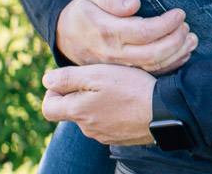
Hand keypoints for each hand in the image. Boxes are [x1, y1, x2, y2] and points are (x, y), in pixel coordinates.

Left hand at [42, 63, 157, 143]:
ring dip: (98, 101)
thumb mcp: (98, 75)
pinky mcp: (121, 137)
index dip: (53, 92)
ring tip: (117, 86)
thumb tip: (46, 80)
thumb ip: (68, 78)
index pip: (48, 108)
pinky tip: (128, 99)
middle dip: (79, 93)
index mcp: (78, 112)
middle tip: (99, 77)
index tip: (69, 80)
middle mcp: (88, 128)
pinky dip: (113, 110)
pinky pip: (108, 121)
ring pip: (91, 115)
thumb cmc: (131, 89)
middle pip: (71, 110)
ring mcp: (104, 135)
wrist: (166, 111)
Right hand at [56, 0, 196, 73]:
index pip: (145, 32)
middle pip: (154, 54)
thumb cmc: (82, 11)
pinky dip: (170, 67)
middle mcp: (114, 53)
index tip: (180, 13)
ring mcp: (119, 67)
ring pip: (154, 67)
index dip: (167, 24)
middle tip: (187, 27)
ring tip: (191, 39)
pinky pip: (149, 75)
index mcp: (109, 31)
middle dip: (177, 41)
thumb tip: (134, 5)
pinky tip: (182, 55)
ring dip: (177, 54)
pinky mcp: (122, 74)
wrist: (63, 36)